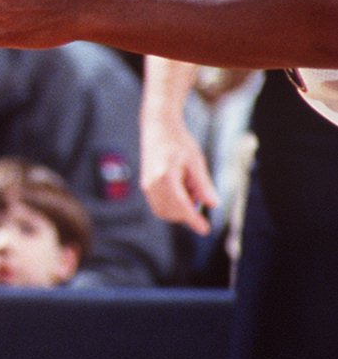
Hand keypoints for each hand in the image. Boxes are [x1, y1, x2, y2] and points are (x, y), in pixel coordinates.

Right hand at [140, 113, 218, 232]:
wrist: (158, 128)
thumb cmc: (178, 142)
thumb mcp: (196, 160)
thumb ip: (202, 184)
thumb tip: (212, 204)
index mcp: (165, 176)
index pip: (181, 205)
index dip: (193, 220)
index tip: (205, 230)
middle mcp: (152, 184)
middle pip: (172, 212)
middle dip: (188, 212)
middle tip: (198, 192)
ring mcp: (146, 186)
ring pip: (164, 212)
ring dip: (179, 209)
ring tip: (188, 186)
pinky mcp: (145, 187)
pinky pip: (159, 206)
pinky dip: (172, 205)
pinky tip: (180, 188)